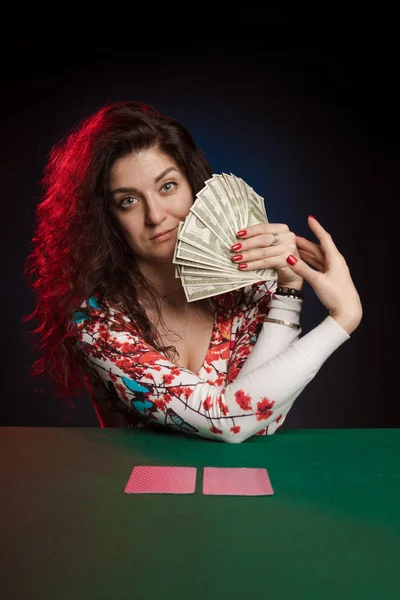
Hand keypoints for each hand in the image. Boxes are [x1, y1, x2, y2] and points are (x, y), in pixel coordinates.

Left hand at [231, 224, 303, 289]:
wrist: (293, 273)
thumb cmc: (280, 256)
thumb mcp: (273, 244)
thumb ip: (262, 238)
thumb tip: (240, 237)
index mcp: (283, 229)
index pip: (264, 228)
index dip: (250, 231)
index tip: (238, 234)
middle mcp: (287, 237)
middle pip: (263, 239)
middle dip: (247, 244)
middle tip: (234, 247)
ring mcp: (288, 249)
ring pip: (263, 252)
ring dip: (247, 255)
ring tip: (236, 258)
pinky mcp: (286, 261)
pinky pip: (266, 262)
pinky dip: (253, 265)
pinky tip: (243, 266)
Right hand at [286, 216, 362, 333]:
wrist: (348, 311)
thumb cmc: (336, 295)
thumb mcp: (317, 281)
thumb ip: (302, 269)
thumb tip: (289, 258)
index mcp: (335, 259)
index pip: (324, 239)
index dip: (316, 228)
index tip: (310, 218)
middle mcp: (335, 262)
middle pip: (318, 248)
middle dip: (306, 242)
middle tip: (293, 237)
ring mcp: (333, 270)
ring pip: (317, 257)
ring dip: (306, 252)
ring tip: (294, 248)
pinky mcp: (330, 278)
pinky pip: (318, 265)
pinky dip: (309, 262)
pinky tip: (302, 261)